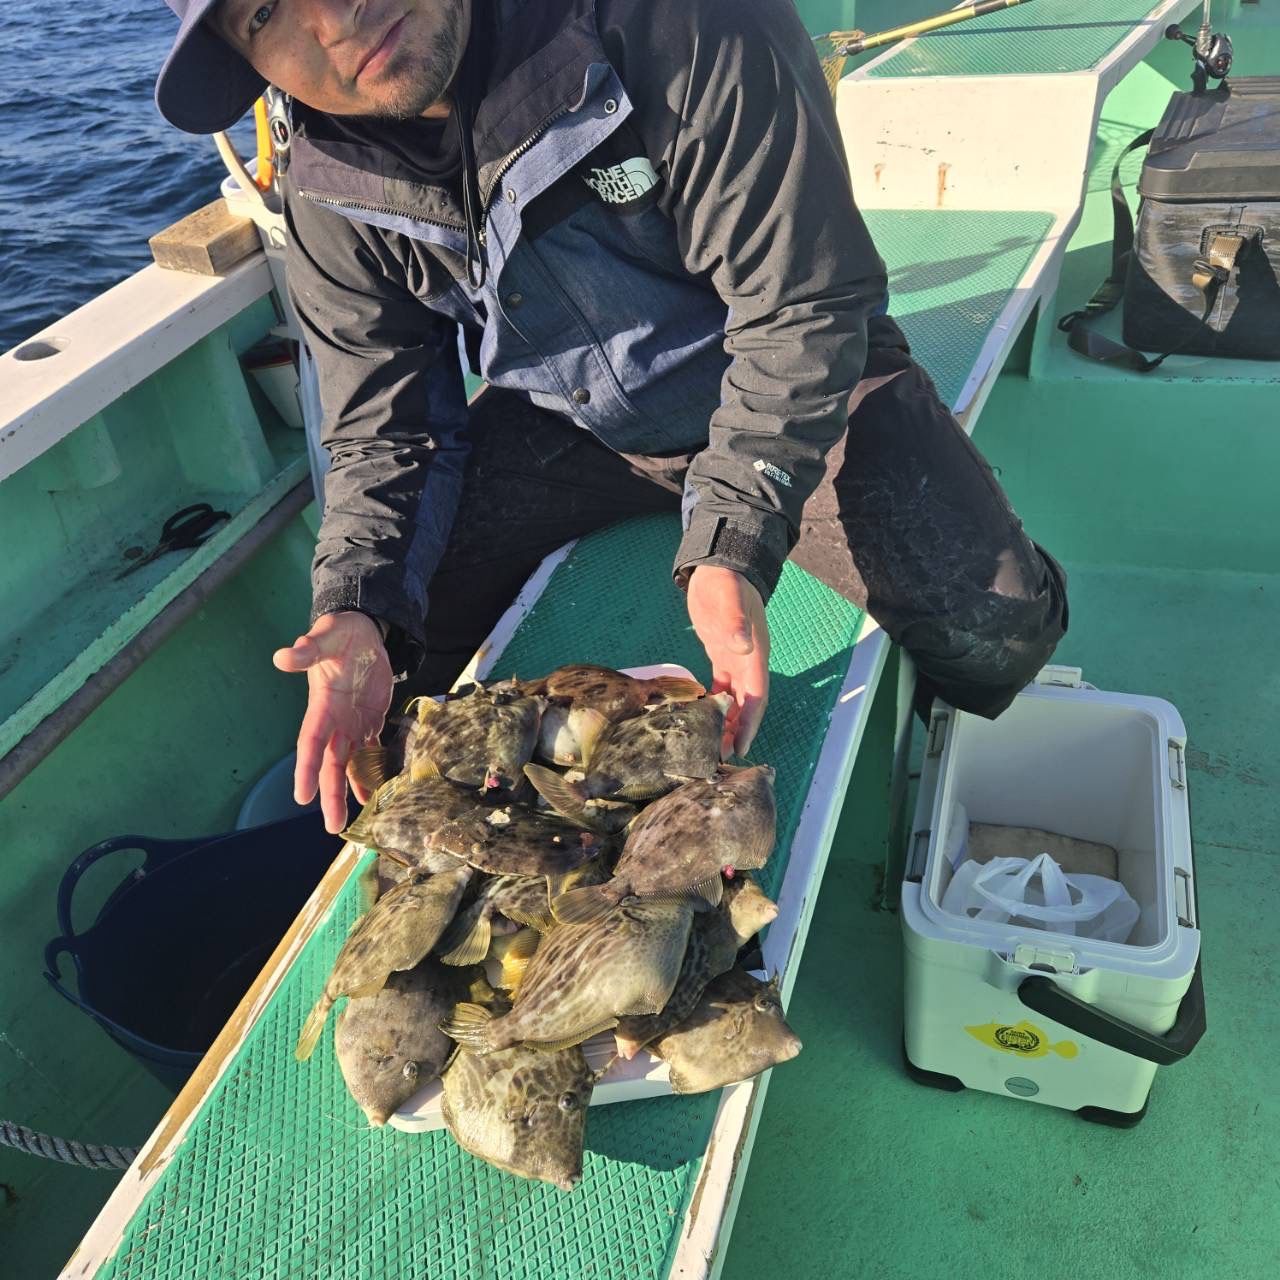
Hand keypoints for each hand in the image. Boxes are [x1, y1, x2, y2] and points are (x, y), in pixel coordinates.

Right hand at [273, 611, 393, 834]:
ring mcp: (353, 723)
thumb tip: (284, 656)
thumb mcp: (327, 636)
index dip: (306, 768)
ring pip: (349, 763)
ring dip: (349, 790)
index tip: (302, 796)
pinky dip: (371, 771)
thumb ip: (309, 649)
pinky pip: (371, 750)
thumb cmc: (341, 633)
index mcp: (323, 705)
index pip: (312, 742)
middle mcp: (336, 721)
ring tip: (350, 821)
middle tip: (333, 827)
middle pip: (330, 763)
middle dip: (331, 794)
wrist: (362, 631)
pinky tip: (374, 793)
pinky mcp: (371, 720)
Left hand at [686, 566, 769, 756]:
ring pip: (733, 697)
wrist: (719, 565)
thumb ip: (735, 622)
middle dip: (736, 729)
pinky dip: (714, 701)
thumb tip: (742, 646)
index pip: (756, 695)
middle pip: (746, 703)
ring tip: (711, 743)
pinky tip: (701, 715)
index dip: (750, 722)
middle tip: (719, 755)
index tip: (741, 746)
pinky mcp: (720, 653)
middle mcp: (748, 660)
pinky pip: (721, 685)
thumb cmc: (726, 582)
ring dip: (725, 719)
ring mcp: (735, 657)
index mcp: (754, 653)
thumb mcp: (729, 599)